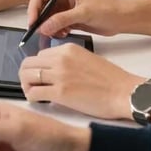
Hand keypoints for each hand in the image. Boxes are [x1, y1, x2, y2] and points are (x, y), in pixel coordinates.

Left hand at [19, 44, 138, 120]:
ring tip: (32, 93)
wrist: (124, 92)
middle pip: (28, 63)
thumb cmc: (111, 80)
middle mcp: (60, 59)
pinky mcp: (60, 93)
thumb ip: (68, 61)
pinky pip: (34, 92)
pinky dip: (31, 97)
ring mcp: (59, 75)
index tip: (39, 76)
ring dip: (26, 86)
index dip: (37, 67)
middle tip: (30, 85)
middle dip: (25, 75)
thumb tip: (54, 70)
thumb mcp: (86, 59)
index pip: (39, 55)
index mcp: (67, 49)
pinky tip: (37, 101)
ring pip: (27, 76)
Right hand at [27, 0, 123, 38]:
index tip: (33, 23)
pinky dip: (56, 31)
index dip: (33, 9)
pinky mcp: (70, 19)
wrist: (122, 18)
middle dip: (41, 21)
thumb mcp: (83, 13)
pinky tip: (64, 34)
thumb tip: (43, 27)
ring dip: (49, 28)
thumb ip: (62, 19)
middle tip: (42, 33)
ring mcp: (65, 8)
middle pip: (41, 8)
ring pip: (48, 19)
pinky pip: (55, 25)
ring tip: (58, 34)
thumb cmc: (106, 9)